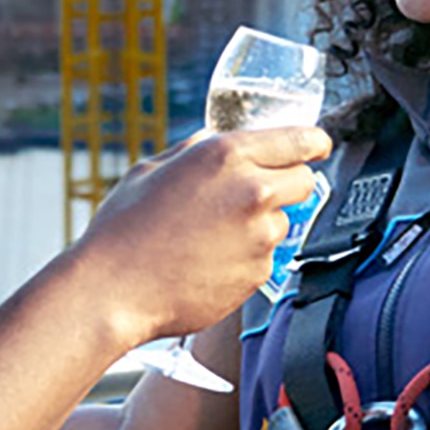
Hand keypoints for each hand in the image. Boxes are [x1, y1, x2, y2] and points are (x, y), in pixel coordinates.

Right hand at [79, 124, 329, 348]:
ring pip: (284, 221)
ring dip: (263, 224)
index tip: (316, 147)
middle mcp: (253, 191)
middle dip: (287, 183)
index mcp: (227, 155)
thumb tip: (216, 138)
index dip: (312, 143)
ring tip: (214, 235)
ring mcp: (260, 236)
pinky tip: (210, 260)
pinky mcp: (259, 274)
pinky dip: (248, 257)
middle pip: (305, 181)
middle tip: (253, 193)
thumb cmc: (123, 228)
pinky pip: (267, 257)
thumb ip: (195, 149)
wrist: (113, 290)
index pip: (300, 140)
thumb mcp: (153, 169)